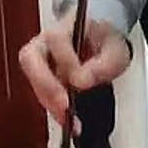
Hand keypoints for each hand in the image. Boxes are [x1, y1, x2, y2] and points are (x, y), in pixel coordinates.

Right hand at [17, 14, 130, 128]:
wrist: (105, 47)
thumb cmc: (108, 43)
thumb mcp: (117, 50)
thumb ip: (104, 63)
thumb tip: (81, 81)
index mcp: (65, 27)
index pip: (55, 39)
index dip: (66, 61)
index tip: (81, 82)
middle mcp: (47, 42)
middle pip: (31, 59)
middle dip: (46, 86)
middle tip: (63, 107)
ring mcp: (42, 61)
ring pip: (34, 80)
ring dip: (50, 101)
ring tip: (69, 119)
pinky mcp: (44, 80)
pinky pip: (42, 94)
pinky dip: (54, 108)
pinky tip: (68, 120)